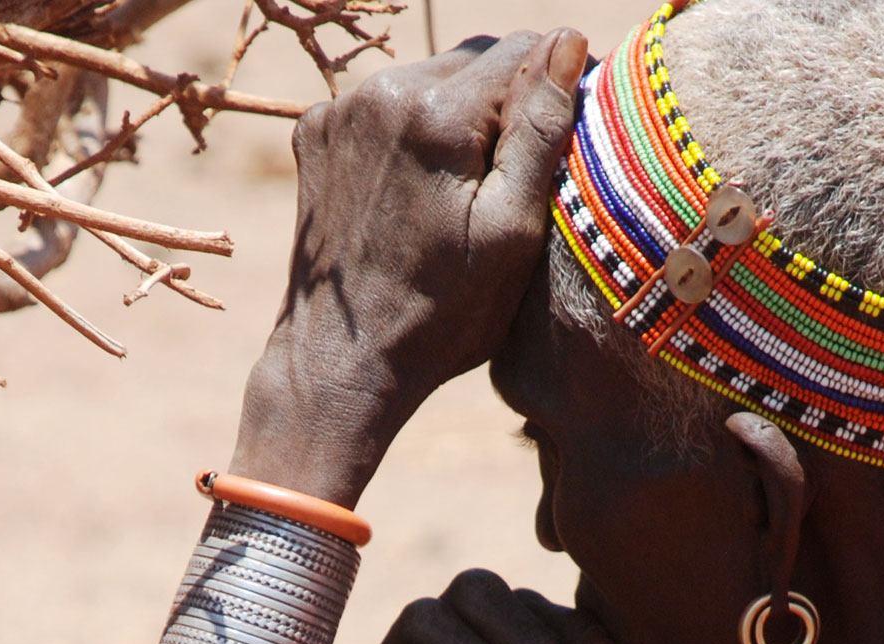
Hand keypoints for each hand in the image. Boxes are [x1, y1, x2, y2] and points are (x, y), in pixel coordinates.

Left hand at [231, 28, 586, 505]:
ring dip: (459, 117)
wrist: (340, 364)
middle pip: (476, 60)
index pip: (525, 50)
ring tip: (462, 193)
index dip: (558, 88)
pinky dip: (410, 132)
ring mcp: (338, 111)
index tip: (565, 144)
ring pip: (432, 80)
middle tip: (511, 182)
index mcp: (435, 114)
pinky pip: (385, 106)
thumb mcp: (511, 231)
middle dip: (506, 104)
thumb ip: (541, 129)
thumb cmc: (441, 315)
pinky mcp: (315, 133)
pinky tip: (416, 192)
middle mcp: (380, 94)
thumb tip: (568, 40)